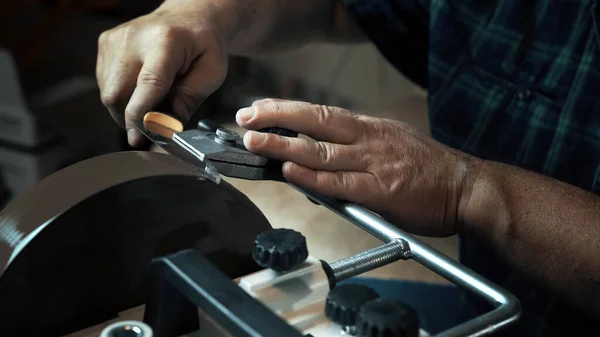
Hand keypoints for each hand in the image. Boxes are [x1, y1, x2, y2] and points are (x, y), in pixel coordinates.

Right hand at [97, 0, 229, 145]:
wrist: (189, 16)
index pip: (147, 85)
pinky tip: (141, 88)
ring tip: (153, 101)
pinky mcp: (105, 43)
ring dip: (127, 108)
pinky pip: (105, 83)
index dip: (141, 117)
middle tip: (152, 127)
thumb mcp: (212, 72)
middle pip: (118, 93)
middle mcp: (134, 38)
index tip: (140, 139)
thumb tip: (168, 126)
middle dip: (132, 119)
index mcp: (166, 42)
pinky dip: (122, 95)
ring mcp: (116, 39)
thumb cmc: (203, 44)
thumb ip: (190, 98)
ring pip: (108, 92)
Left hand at [236, 99, 482, 236]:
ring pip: (322, 151)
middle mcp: (369, 139)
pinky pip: (340, 182)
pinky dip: (312, 177)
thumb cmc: (429, 170)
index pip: (321, 113)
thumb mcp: (392, 144)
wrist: (467, 187)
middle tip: (246, 118)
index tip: (260, 109)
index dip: (288, 110)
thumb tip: (323, 156)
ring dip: (284, 145)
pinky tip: (290, 171)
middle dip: (277, 118)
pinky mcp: (381, 190)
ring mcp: (374, 163)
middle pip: (316, 122)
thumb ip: (357, 149)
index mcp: (370, 128)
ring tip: (255, 142)